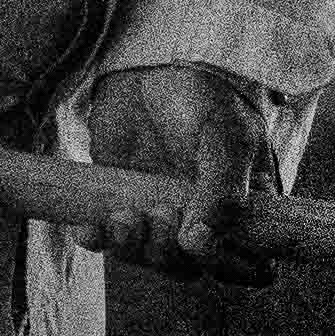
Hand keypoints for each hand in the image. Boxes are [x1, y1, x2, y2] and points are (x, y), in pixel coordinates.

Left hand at [71, 65, 280, 282]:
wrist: (152, 67)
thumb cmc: (203, 96)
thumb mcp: (226, 136)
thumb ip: (223, 188)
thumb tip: (200, 242)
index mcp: (244, 207)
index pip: (247, 263)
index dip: (228, 267)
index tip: (202, 244)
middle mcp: (206, 219)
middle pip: (194, 268)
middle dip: (172, 254)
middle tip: (162, 212)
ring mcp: (164, 215)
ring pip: (153, 259)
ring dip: (136, 248)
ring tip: (126, 216)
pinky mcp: (124, 205)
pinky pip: (112, 240)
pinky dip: (99, 240)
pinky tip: (87, 229)